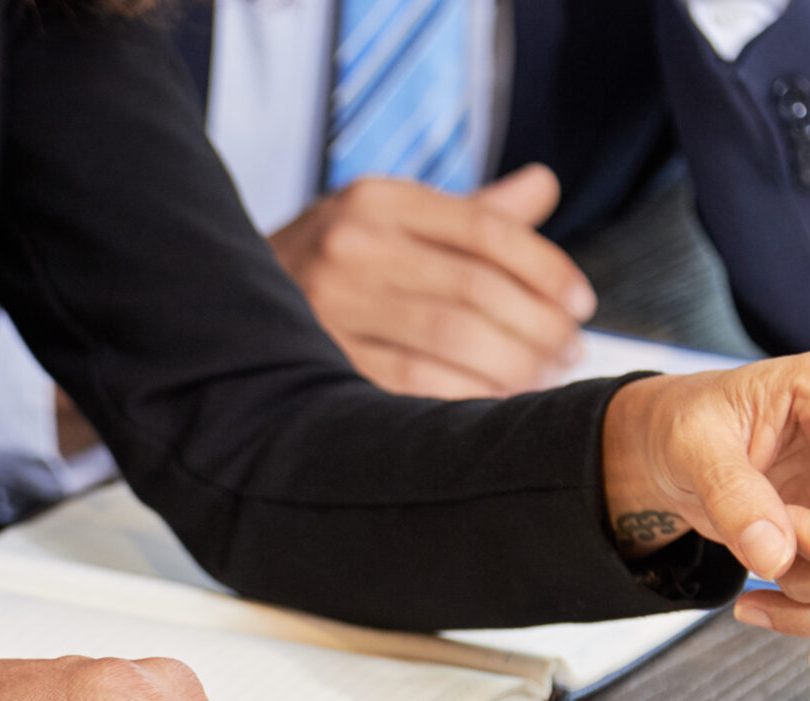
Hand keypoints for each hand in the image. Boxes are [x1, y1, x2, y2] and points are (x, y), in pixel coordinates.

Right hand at [268, 166, 595, 398]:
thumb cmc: (336, 268)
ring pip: (451, 341)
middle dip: (538, 327)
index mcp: (376, 200)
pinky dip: (469, 399)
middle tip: (570, 350)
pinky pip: (416, 387)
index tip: (582, 303)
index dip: (546, 270)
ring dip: (514, 367)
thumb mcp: (391, 223)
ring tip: (545, 378)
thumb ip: (468, 214)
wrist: (228, 308)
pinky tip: (498, 405)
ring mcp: (329, 308)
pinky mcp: (323, 366)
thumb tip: (544, 185)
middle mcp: (349, 246)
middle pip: (475, 291)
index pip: (485, 231)